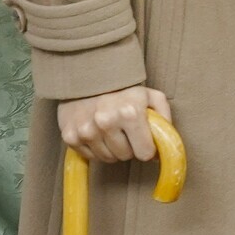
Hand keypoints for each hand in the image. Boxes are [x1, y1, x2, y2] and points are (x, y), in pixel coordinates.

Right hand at [58, 84, 172, 164]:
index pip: (145, 153)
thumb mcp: (152, 97)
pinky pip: (89, 156)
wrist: (88, 75)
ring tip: (112, 130)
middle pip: (125, 156)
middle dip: (130, 147)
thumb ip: (164, 121)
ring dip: (113, 149)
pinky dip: (96, 148)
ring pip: (107, 158)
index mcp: (130, 113)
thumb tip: (163, 150)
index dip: (147, 148)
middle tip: (126, 132)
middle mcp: (106, 123)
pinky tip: (98, 132)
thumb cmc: (124, 88)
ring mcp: (86, 130)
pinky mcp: (70, 136)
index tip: (144, 141)